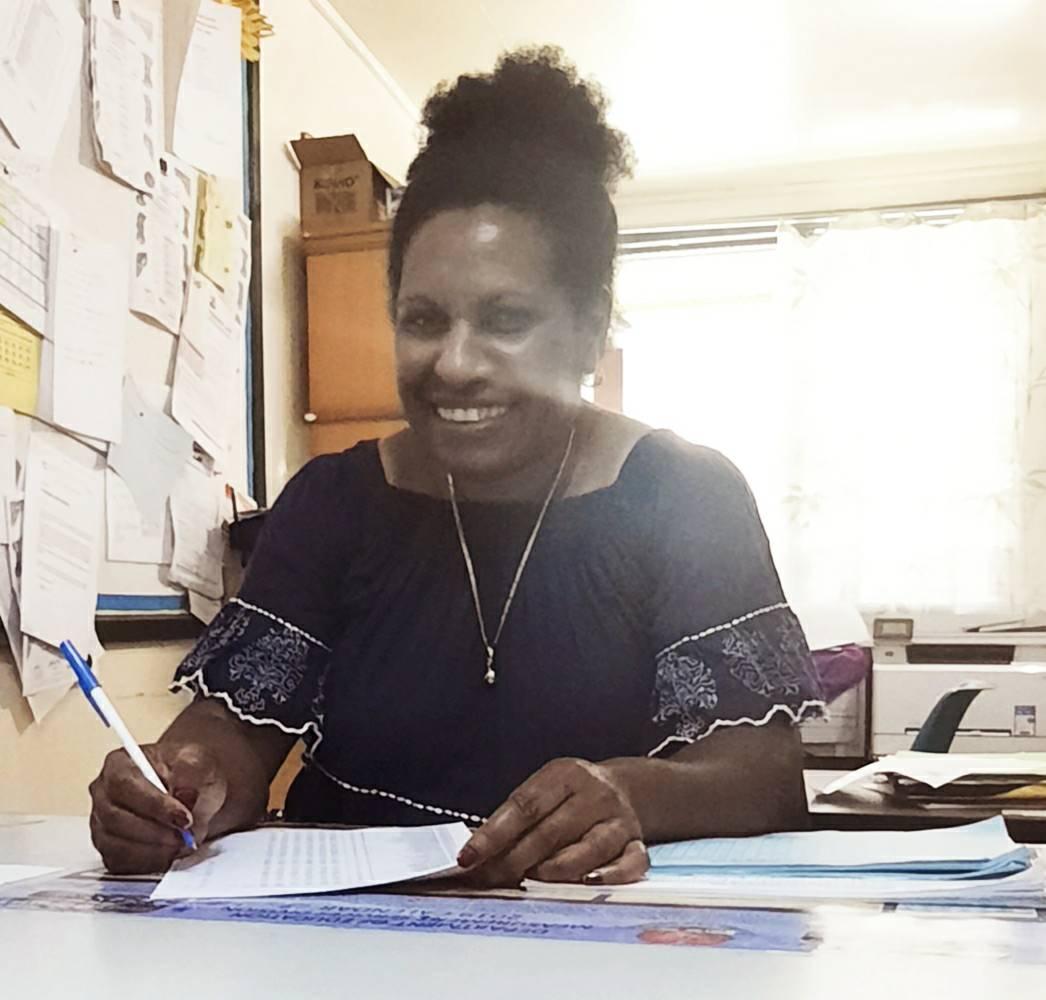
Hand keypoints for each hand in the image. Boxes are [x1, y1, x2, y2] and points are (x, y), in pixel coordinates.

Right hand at [89, 743, 227, 873]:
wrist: (193, 790)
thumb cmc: (188, 773)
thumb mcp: (198, 762)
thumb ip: (192, 774)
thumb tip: (185, 796)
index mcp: (119, 764)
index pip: (125, 785)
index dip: (153, 804)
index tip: (183, 817)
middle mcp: (104, 794)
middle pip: (115, 818)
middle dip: (154, 831)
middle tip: (184, 836)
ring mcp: (102, 823)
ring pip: (115, 845)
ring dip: (152, 849)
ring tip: (181, 844)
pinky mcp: (110, 848)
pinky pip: (120, 863)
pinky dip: (147, 863)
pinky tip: (169, 854)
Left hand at [457, 758, 647, 887]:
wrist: (626, 787)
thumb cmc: (571, 795)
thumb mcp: (545, 790)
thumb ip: (516, 818)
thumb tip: (476, 852)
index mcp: (564, 775)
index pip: (524, 806)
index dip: (493, 833)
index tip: (468, 856)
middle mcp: (594, 794)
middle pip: (552, 831)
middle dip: (515, 860)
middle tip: (489, 879)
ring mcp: (618, 819)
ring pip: (590, 847)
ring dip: (557, 868)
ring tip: (531, 880)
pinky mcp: (637, 842)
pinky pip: (629, 863)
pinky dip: (610, 875)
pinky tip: (588, 883)